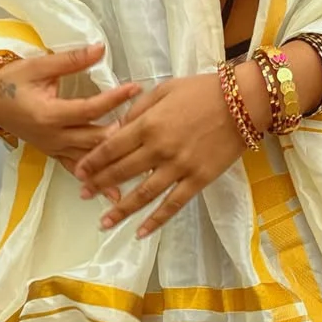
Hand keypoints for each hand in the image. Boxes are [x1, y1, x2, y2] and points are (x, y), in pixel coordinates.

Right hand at [0, 43, 140, 182]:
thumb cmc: (13, 80)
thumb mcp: (39, 66)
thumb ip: (71, 60)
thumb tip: (100, 48)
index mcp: (49, 114)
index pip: (90, 109)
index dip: (114, 99)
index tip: (135, 88)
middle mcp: (53, 136)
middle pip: (93, 139)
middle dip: (120, 133)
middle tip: (146, 126)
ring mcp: (53, 148)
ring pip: (88, 159)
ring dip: (112, 160)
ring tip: (140, 163)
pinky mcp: (53, 153)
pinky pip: (77, 168)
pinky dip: (96, 179)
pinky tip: (115, 194)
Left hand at [74, 71, 253, 238]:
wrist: (242, 101)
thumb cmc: (202, 90)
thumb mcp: (166, 89)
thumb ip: (138, 109)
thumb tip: (116, 129)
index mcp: (149, 123)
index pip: (112, 147)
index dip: (92, 161)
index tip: (78, 171)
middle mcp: (159, 148)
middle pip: (122, 171)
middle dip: (99, 184)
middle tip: (83, 195)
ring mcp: (179, 167)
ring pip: (143, 194)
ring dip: (120, 210)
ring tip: (104, 223)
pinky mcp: (198, 180)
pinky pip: (172, 204)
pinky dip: (155, 220)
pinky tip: (141, 232)